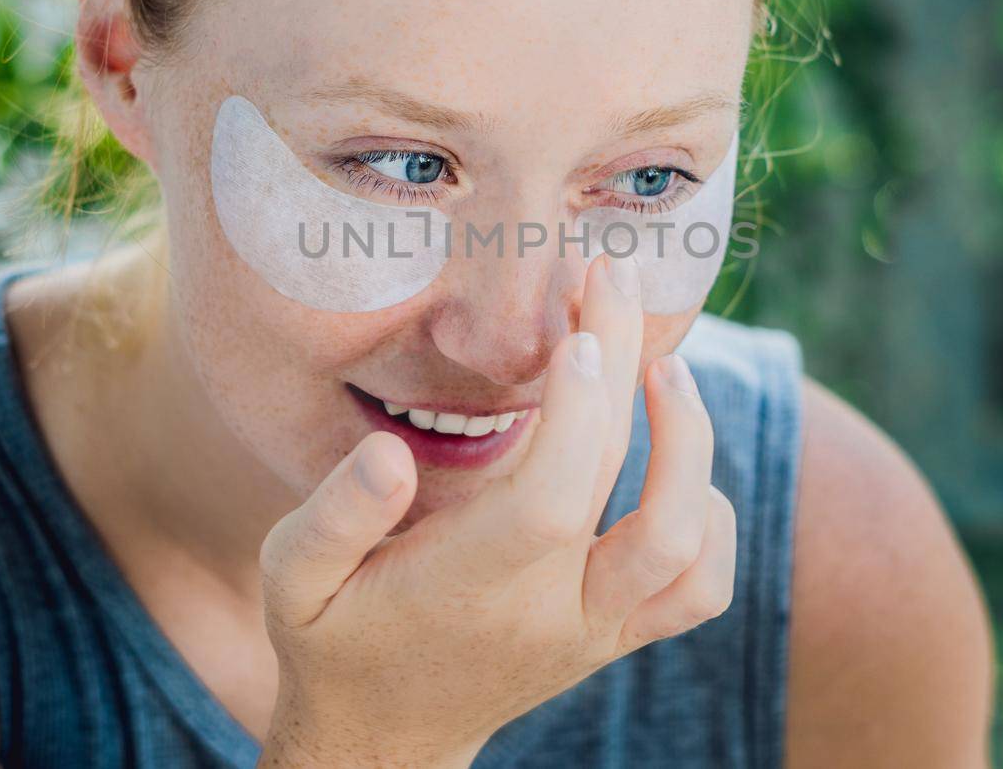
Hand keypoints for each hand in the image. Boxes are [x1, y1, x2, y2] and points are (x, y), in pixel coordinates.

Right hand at [255, 253, 736, 767]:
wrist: (384, 741)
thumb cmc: (334, 639)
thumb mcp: (291, 579)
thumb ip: (332, 518)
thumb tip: (389, 453)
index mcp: (472, 586)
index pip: (553, 499)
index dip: (577, 412)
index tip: (576, 327)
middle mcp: (551, 611)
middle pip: (633, 498)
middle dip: (635, 375)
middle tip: (610, 280)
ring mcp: (595, 628)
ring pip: (687, 548)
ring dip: (692, 445)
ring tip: (661, 364)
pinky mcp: (617, 636)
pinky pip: (702, 586)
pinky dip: (711, 515)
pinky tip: (673, 456)